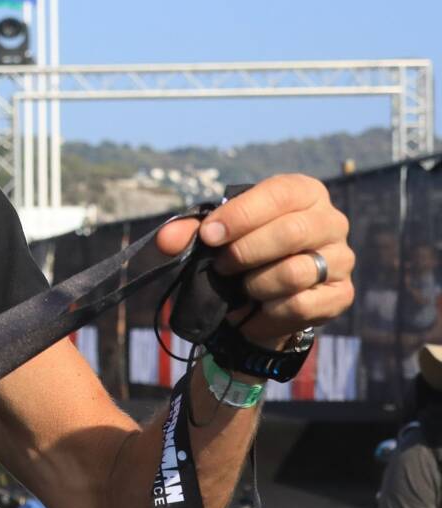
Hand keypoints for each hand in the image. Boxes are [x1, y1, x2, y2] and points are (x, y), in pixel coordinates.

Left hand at [155, 174, 354, 347]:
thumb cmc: (242, 251)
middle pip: (291, 233)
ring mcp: (342, 259)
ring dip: (255, 285)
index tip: (210, 235)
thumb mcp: (217, 235)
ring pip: (295, 273)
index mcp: (303, 192)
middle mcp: (331, 221)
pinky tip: (254, 312)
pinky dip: (267, 314)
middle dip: (245, 252)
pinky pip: (301, 306)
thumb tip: (165, 240)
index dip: (241, 215)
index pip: (279, 194)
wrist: (263, 299)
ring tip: (242, 288)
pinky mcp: (342, 295)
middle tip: (222, 266)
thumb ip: (189, 232)